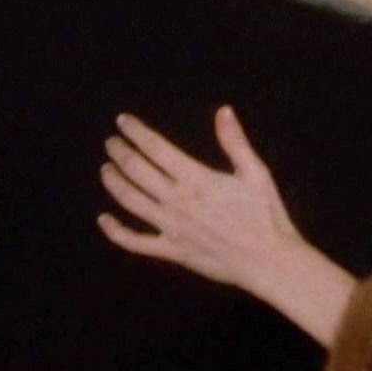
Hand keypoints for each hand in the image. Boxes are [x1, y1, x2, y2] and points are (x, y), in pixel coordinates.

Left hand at [98, 106, 301, 293]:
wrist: (268, 260)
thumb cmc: (265, 214)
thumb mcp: (256, 172)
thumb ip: (235, 141)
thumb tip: (223, 111)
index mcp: (196, 179)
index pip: (157, 149)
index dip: (137, 133)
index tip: (123, 122)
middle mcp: (177, 201)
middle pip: (138, 172)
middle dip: (120, 154)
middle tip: (111, 142)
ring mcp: (171, 228)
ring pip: (131, 202)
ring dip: (114, 183)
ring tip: (106, 169)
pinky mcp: (171, 251)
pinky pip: (136, 242)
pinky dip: (115, 231)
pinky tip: (103, 219)